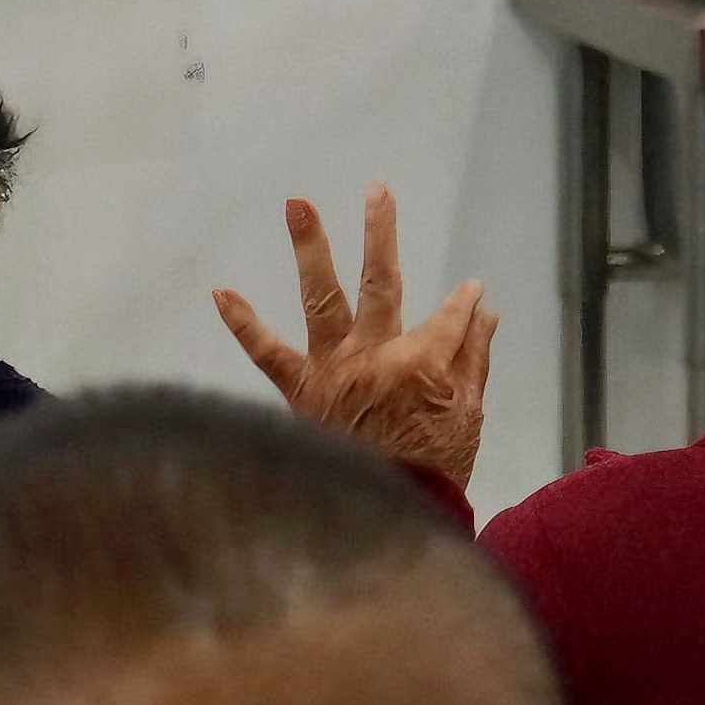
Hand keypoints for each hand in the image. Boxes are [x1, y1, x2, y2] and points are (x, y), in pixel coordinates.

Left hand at [214, 185, 496, 491]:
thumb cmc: (436, 470)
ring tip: (297, 204)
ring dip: (311, 248)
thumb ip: (475, 358)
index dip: (462, 305)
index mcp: (423, 362)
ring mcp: (334, 369)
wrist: (389, 515)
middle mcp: (376, 355)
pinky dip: (243, 324)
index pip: (448, 317)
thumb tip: (485, 308)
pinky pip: (267, 355)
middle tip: (377, 189)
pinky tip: (220, 292)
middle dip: (381, 235)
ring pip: (322, 299)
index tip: (469, 291)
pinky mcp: (301, 391)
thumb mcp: (470, 416)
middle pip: (381, 285)